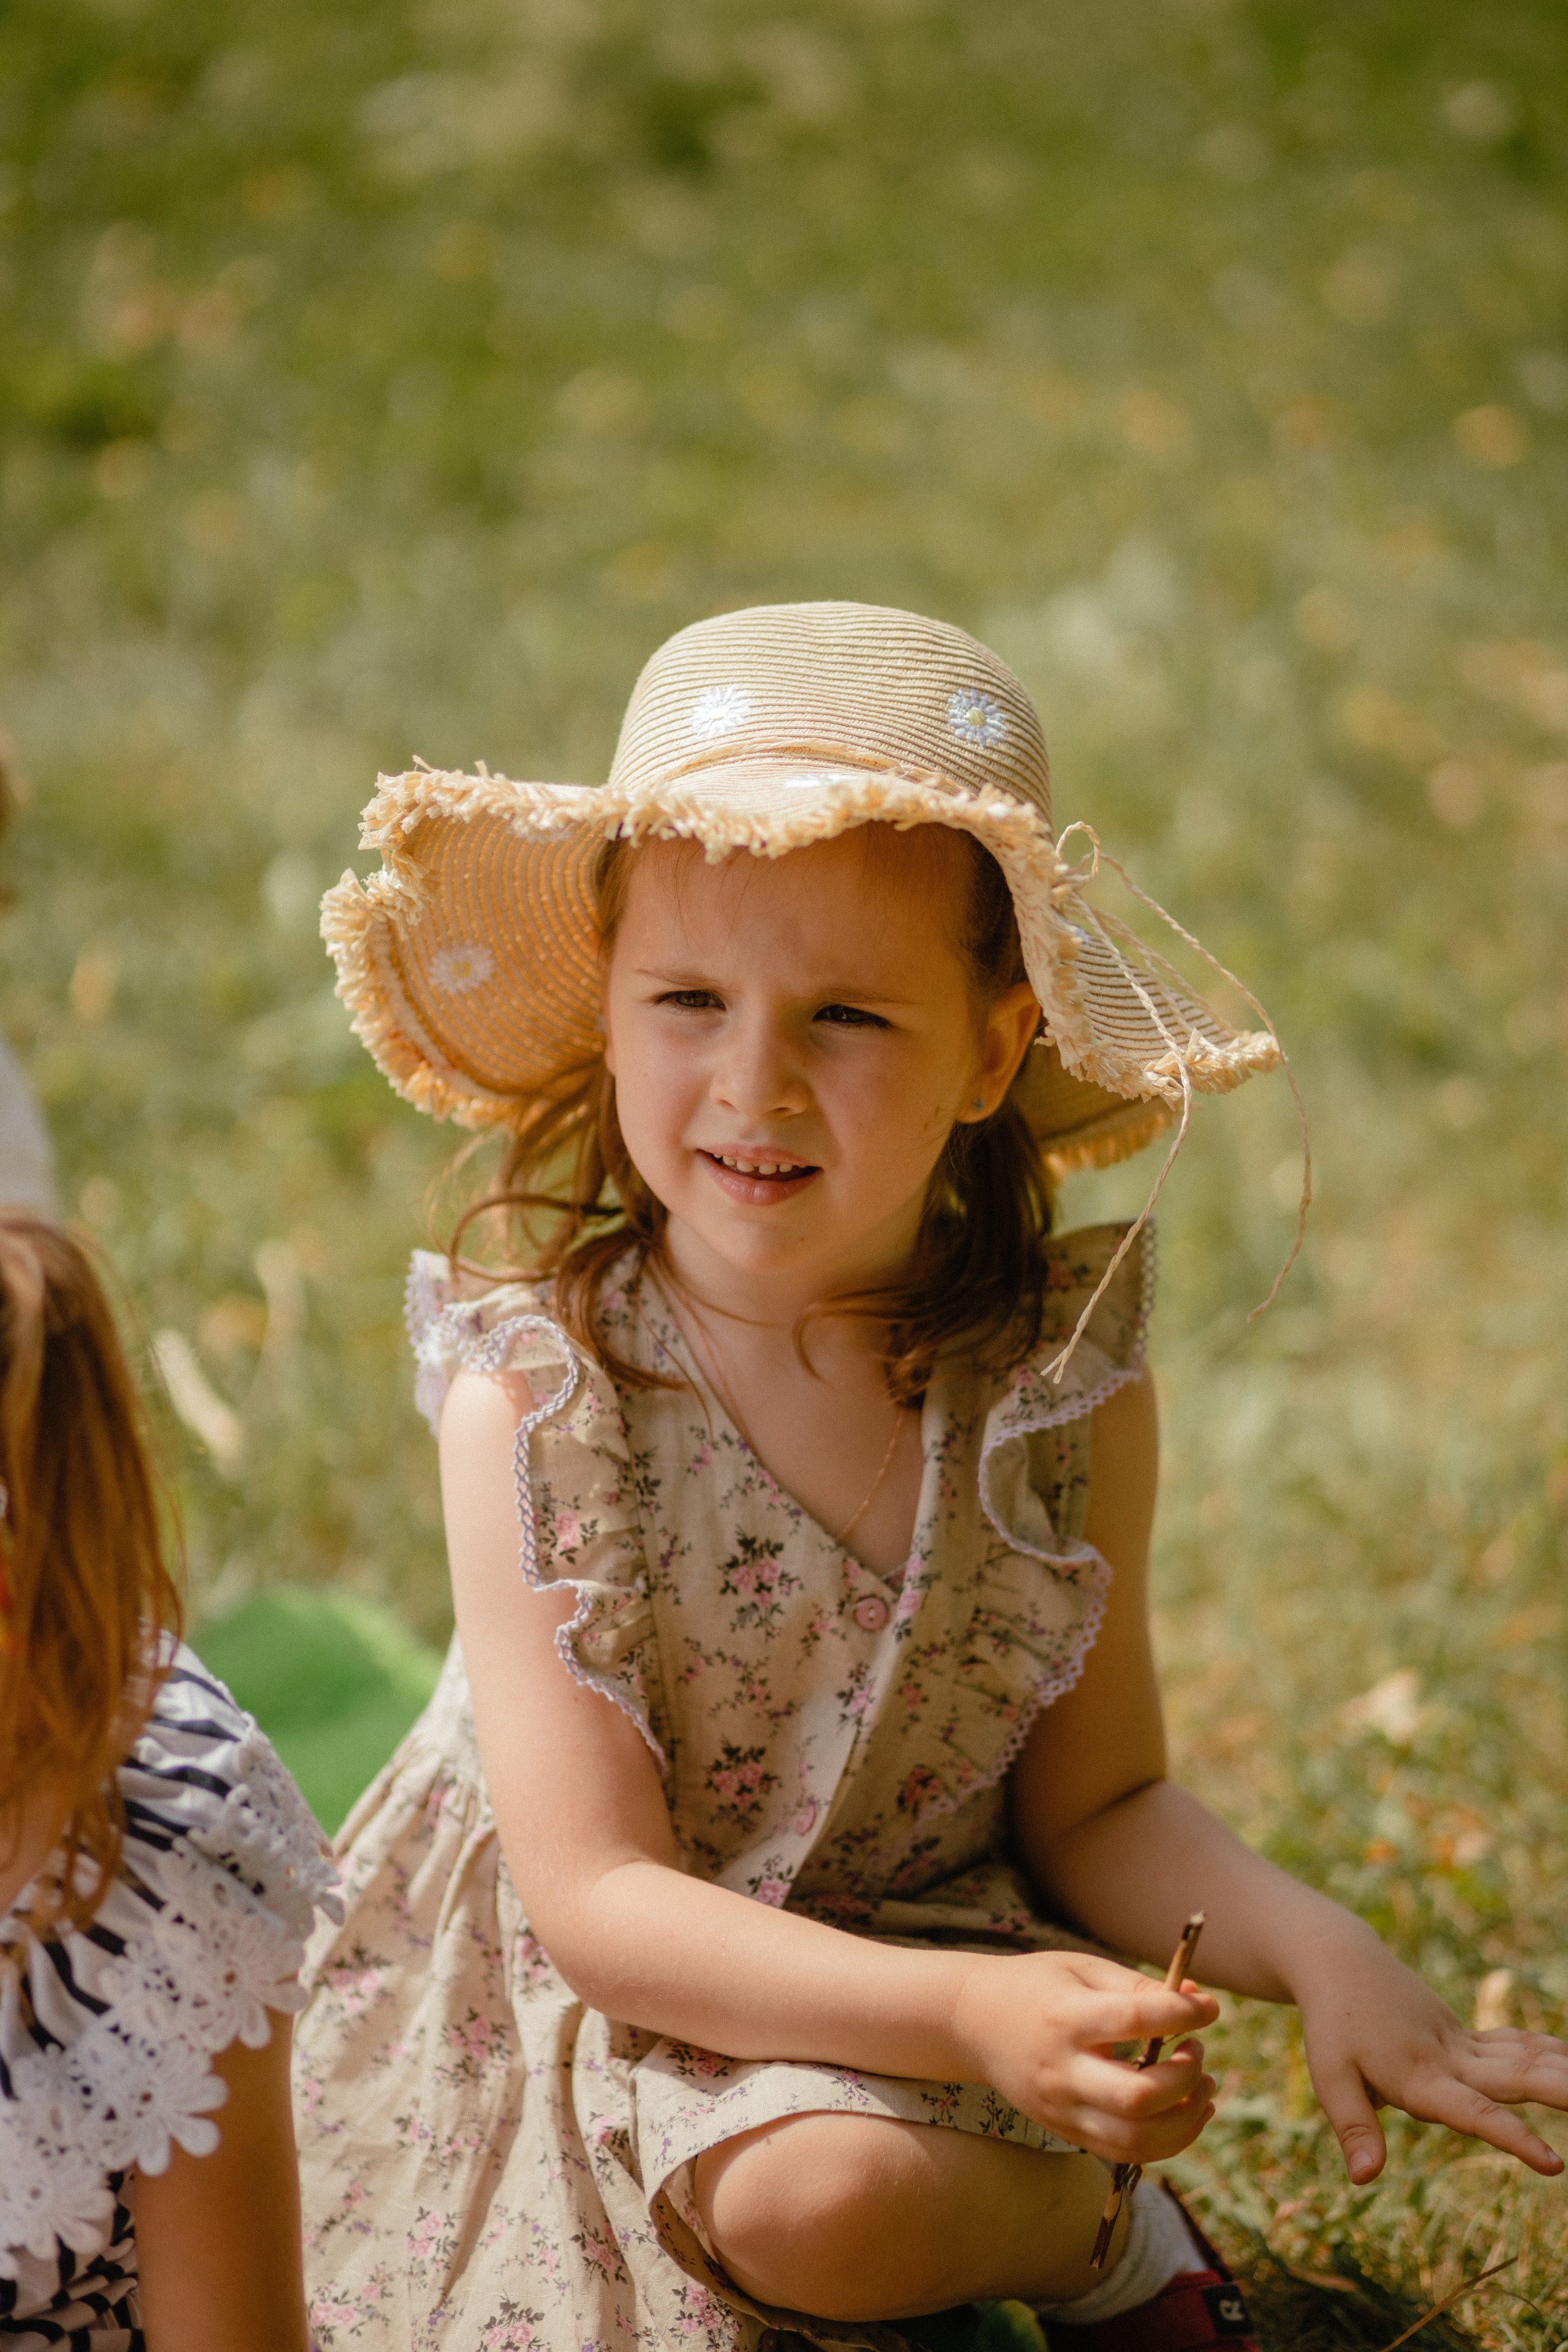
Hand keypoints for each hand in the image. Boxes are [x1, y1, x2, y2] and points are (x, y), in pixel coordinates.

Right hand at [954, 1949, 1217, 2164]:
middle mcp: (1062, 2071)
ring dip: (1186, 2119)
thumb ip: (1137, 1987)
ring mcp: (1062, 2109)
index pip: (1133, 2022)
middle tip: (1197, 2051)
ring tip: (1204, 2088)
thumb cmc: (1037, 1987)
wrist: (975, 2022)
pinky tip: (1187, 2113)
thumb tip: (1198, 2001)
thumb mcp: (1082, 1969)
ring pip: (1137, 2140)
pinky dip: (1168, 2141)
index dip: (1181, 2015)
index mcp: (1065, 2018)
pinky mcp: (1066, 2131)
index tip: (1209, 2009)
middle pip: (1137, 2097)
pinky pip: (1125, 2153)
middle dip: (1185, 2078)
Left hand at [1295, 1929, 1567, 2182]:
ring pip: (1524, 2057)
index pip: (1474, 2114)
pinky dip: (1549, 2052)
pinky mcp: (1465, 2036)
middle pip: (1517, 2079)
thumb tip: (1364, 2180)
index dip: (1513, 2140)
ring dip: (1565, 2070)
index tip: (1554, 2164)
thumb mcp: (1329, 2077)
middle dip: (1564, 2094)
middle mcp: (1450, 2060)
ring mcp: (1461, 2044)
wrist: (1341, 1962)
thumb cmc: (1332, 2024)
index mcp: (1420, 2078)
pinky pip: (1514, 2045)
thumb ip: (1354, 2128)